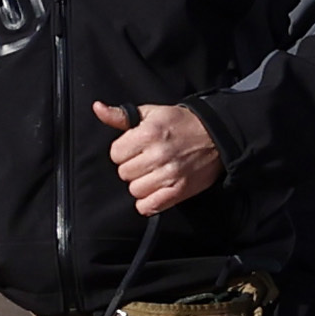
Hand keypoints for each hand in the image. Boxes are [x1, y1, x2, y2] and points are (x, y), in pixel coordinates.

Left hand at [92, 102, 222, 214]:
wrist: (216, 136)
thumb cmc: (181, 124)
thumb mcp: (150, 113)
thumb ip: (121, 115)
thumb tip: (98, 109)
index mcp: (148, 133)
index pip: (115, 154)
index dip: (123, 152)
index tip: (135, 149)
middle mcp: (158, 155)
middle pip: (124, 174)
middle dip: (132, 168)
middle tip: (147, 161)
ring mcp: (169, 175)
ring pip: (135, 190)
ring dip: (141, 184)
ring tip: (153, 174)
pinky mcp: (179, 191)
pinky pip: (148, 206)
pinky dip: (148, 202)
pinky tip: (155, 190)